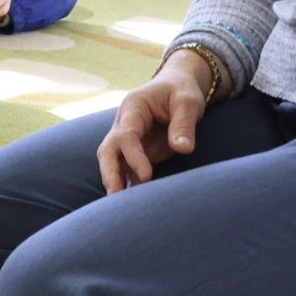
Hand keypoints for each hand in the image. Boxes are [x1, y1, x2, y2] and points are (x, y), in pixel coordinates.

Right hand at [95, 53, 210, 193]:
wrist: (178, 85)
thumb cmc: (181, 90)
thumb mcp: (187, 101)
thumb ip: (184, 124)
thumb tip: (182, 149)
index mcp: (133, 107)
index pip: (126, 134)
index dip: (133, 156)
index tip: (147, 176)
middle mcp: (124, 124)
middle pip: (107, 150)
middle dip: (109, 173)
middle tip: (116, 197)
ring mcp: (128, 139)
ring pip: (113, 162)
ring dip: (116, 182)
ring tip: (121, 210)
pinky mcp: (137, 151)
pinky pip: (128, 170)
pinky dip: (128, 185)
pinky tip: (134, 206)